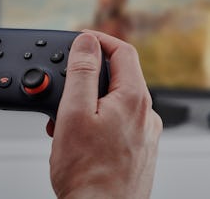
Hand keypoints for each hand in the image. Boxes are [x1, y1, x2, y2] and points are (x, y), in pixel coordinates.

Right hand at [47, 31, 161, 198]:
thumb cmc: (86, 171)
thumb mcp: (75, 112)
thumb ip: (82, 71)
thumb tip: (86, 42)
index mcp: (133, 99)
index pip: (122, 51)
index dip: (100, 39)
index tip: (81, 38)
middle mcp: (145, 114)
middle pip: (118, 75)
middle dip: (89, 73)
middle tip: (65, 80)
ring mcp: (142, 132)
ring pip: (114, 99)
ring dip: (89, 98)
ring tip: (65, 115)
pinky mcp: (136, 147)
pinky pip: (116, 120)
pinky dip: (96, 117)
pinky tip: (79, 132)